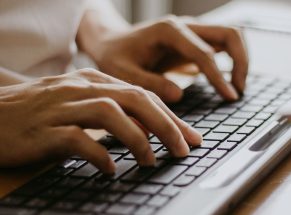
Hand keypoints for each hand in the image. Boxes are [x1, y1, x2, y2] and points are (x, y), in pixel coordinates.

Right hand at [0, 69, 201, 173]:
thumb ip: (113, 112)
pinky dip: (99, 154)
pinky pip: (77, 139)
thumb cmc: (40, 112)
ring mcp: (61, 106)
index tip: (190, 137)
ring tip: (150, 160)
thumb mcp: (81, 104)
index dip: (171, 116)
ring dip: (137, 138)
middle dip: (166, 124)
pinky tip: (110, 170)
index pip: (142, 94)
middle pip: (134, 99)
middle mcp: (80, 88)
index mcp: (93, 80)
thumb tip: (148, 131)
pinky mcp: (43, 130)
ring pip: (110, 113)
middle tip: (183, 149)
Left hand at [80, 15, 247, 102]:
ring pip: (231, 36)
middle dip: (241, 62)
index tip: (229, 97)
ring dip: (241, 60)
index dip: (219, 77)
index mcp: (169, 31)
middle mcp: (185, 26)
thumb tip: (180, 95)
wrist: (111, 42)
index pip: (205, 52)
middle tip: (237, 91)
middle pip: (230, 33)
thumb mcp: (123, 73)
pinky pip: (223, 45)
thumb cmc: (115, 57)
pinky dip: (232, 61)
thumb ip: (150, 83)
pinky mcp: (194, 40)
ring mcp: (192, 31)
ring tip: (236, 88)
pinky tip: (227, 82)